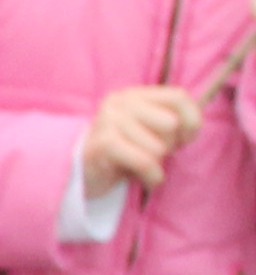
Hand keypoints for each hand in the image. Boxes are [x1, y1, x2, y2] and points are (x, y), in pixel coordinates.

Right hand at [81, 84, 202, 195]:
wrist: (81, 174)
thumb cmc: (123, 153)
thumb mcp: (147, 131)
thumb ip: (170, 120)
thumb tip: (193, 124)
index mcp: (133, 95)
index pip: (179, 97)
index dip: (192, 121)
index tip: (185, 139)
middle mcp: (119, 102)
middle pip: (171, 123)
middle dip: (169, 146)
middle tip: (154, 154)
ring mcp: (107, 121)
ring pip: (158, 146)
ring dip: (157, 164)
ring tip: (141, 166)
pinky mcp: (103, 144)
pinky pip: (145, 161)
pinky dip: (151, 176)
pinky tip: (144, 179)